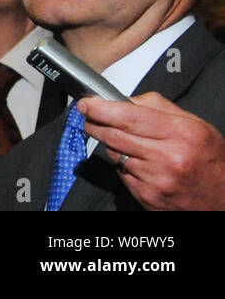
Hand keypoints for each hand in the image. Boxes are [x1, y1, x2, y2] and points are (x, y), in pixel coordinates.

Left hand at [78, 92, 224, 210]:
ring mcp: (155, 180)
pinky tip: (136, 162)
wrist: (223, 198)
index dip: (101, 108)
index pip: (129, 116)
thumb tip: (125, 99)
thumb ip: (159, 107)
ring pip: (114, 154)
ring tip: (123, 140)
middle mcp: (168, 158)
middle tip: (88, 116)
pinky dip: (122, 164)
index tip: (86, 103)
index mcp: (181, 134)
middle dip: (95, 123)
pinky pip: (121, 173)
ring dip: (110, 144)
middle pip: (114, 135)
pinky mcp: (147, 196)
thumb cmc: (210, 160)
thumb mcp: (195, 125)